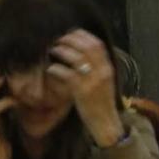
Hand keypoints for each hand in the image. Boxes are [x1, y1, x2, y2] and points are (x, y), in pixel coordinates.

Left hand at [46, 31, 122, 146]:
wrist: (106, 124)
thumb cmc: (101, 103)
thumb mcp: (103, 82)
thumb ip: (96, 68)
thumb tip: (80, 53)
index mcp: (107, 68)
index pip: (97, 44)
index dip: (82, 35)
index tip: (71, 33)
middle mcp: (102, 72)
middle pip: (86, 47)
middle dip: (70, 39)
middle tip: (58, 40)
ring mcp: (92, 82)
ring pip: (76, 58)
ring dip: (62, 51)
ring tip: (53, 51)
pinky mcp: (82, 92)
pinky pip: (66, 74)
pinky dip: (56, 69)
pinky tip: (50, 69)